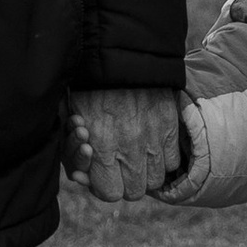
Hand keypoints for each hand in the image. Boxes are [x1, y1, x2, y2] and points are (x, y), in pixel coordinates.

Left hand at [61, 85, 184, 202]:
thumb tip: (80, 177)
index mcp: (102, 148)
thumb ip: (78, 152)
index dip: (104, 186)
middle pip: (134, 191)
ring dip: (147, 173)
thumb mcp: (74, 118)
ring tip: (138, 157)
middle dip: (126, 183)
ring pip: (156, 180)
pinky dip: (163, 158)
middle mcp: (130, 149)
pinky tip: (152, 146)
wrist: (122, 53)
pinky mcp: (170, 127)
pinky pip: (172, 161)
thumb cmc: (90, 85)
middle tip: (120, 168)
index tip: (103, 175)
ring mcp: (153, 139)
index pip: (109, 193)